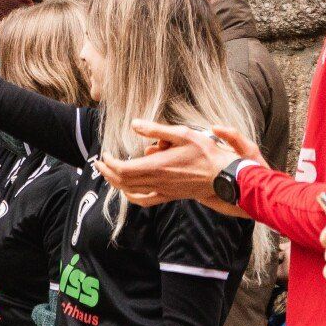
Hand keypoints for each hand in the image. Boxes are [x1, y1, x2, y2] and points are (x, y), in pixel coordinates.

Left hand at [94, 121, 253, 215]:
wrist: (226, 176)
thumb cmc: (207, 153)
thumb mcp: (183, 134)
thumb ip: (156, 130)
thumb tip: (134, 124)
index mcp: (157, 166)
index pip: (122, 168)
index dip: (109, 162)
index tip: (104, 154)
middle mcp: (157, 181)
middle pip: (122, 181)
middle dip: (106, 172)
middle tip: (99, 163)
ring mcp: (163, 190)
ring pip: (131, 191)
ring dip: (115, 183)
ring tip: (108, 174)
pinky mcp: (170, 196)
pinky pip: (146, 201)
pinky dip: (132, 197)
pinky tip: (128, 192)